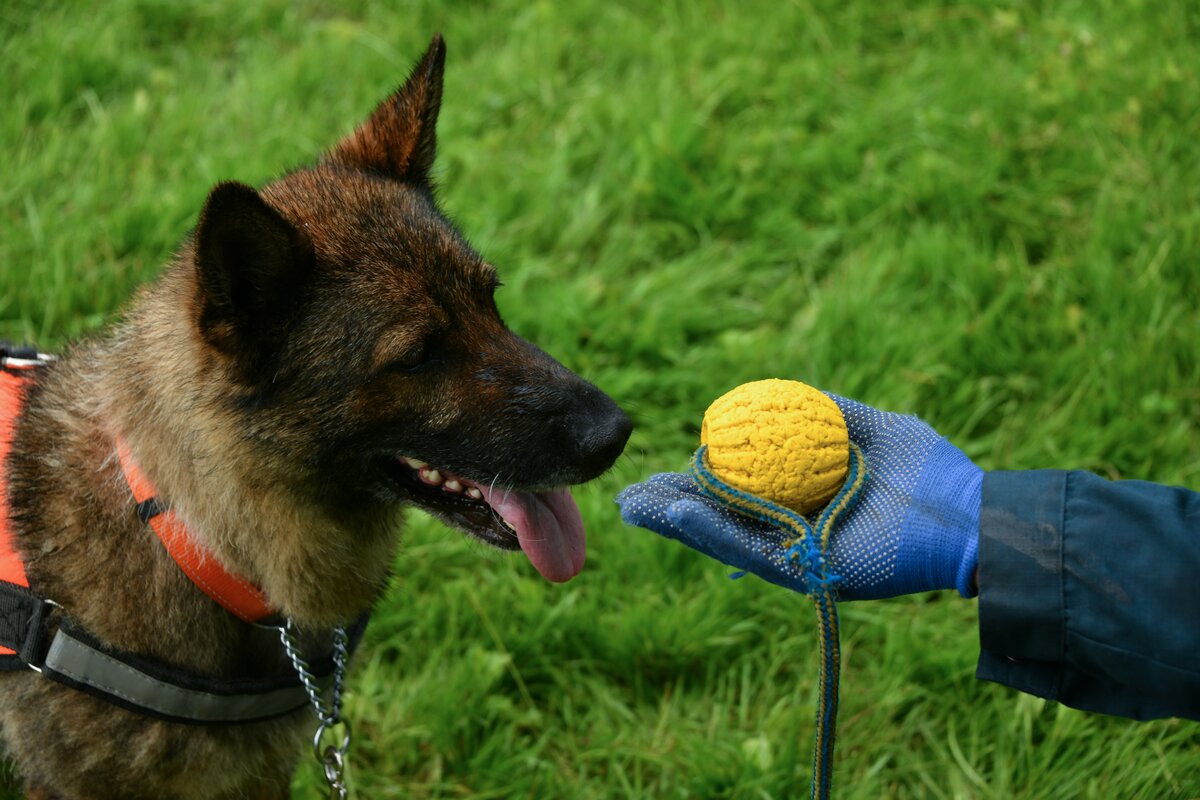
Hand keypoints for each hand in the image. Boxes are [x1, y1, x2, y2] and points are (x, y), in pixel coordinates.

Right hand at [617, 394, 981, 599]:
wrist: (974, 517)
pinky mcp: (807, 573)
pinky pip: (748, 550)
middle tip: (626, 495)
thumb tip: (784, 393)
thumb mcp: (877, 428)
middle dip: (671, 509)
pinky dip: (709, 531)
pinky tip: (676, 511)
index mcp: (807, 506)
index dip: (696, 482)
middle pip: (719, 519)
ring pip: (722, 537)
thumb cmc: (935, 476)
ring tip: (632, 505)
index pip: (739, 493)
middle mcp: (796, 534)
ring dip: (675, 522)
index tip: (662, 467)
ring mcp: (799, 556)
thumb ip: (832, 413)